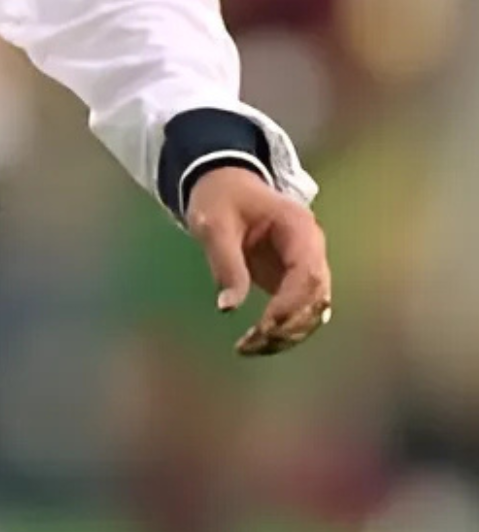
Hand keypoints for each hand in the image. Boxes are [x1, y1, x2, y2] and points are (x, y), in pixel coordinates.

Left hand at [185, 166, 331, 357]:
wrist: (223, 185)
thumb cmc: (219, 199)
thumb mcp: (214, 225)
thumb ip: (225, 262)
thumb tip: (228, 308)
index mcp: (298, 227)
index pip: (308, 273)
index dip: (291, 304)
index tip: (264, 325)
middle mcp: (312, 248)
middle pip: (317, 297)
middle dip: (289, 326)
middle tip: (252, 344)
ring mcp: (308, 264)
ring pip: (313, 310)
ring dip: (287, 334)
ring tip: (251, 347)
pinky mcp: (296, 279)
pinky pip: (300, 310)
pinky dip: (283, 329)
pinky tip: (258, 342)